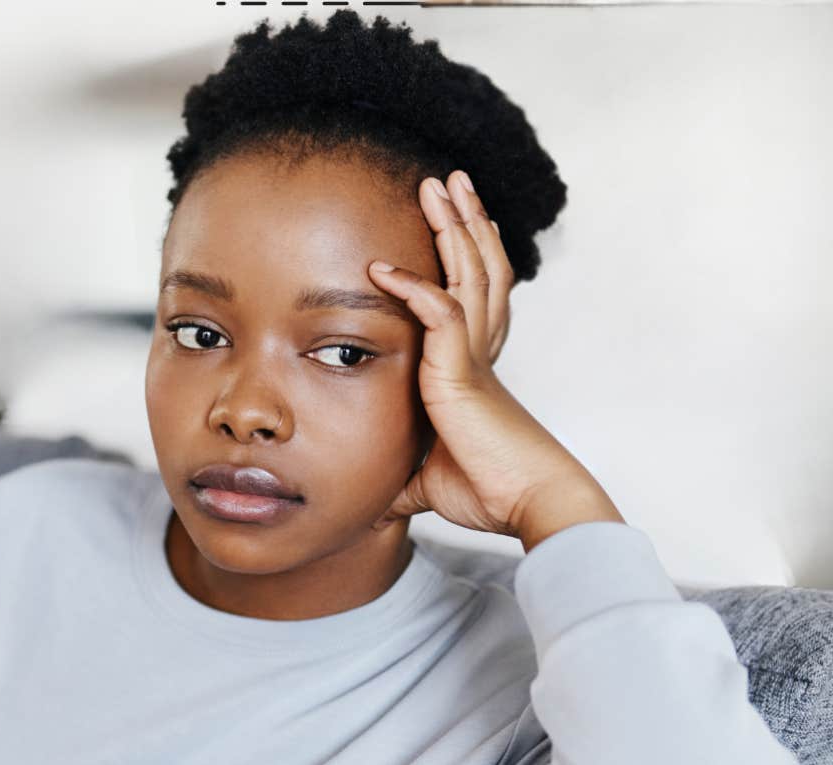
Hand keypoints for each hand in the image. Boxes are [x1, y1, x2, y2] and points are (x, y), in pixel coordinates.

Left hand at [369, 170, 623, 551]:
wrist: (531, 505)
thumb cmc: (490, 492)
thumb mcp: (427, 478)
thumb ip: (400, 473)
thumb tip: (372, 498)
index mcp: (476, 367)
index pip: (475, 297)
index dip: (470, 256)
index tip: (457, 225)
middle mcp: (482, 351)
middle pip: (479, 268)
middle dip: (465, 221)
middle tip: (449, 181)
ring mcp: (475, 356)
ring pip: (469, 274)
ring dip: (453, 227)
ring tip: (440, 185)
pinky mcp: (462, 372)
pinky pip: (439, 313)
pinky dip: (413, 286)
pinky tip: (383, 269)